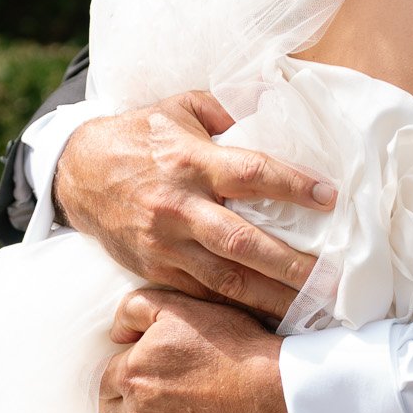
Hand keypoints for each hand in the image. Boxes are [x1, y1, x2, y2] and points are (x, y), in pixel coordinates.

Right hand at [54, 91, 333, 318]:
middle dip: (292, 264)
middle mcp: (178, 207)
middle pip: (243, 243)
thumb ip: (230, 106)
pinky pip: (202, 296)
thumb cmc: (139, 135)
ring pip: (226, 281)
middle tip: (336, 279)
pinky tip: (272, 317)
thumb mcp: (181, 106)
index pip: (250, 174)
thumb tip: (280, 95)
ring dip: (273, 298)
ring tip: (316, 308)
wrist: (76, 173)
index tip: (331, 196)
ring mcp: (165, 245)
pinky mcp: (154, 271)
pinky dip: (238, 309)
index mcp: (190, 162)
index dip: (292, 185)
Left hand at [98, 287, 292, 412]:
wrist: (270, 392)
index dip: (119, 364)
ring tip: (176, 392)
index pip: (100, 376)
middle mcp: (138, 411)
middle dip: (122, 391)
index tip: (140, 358)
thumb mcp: (179, 307)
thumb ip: (134, 310)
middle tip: (153, 376)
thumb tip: (116, 332)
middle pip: (110, 405)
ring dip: (144, 411)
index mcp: (132, 374)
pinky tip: (192, 410)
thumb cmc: (230, 348)